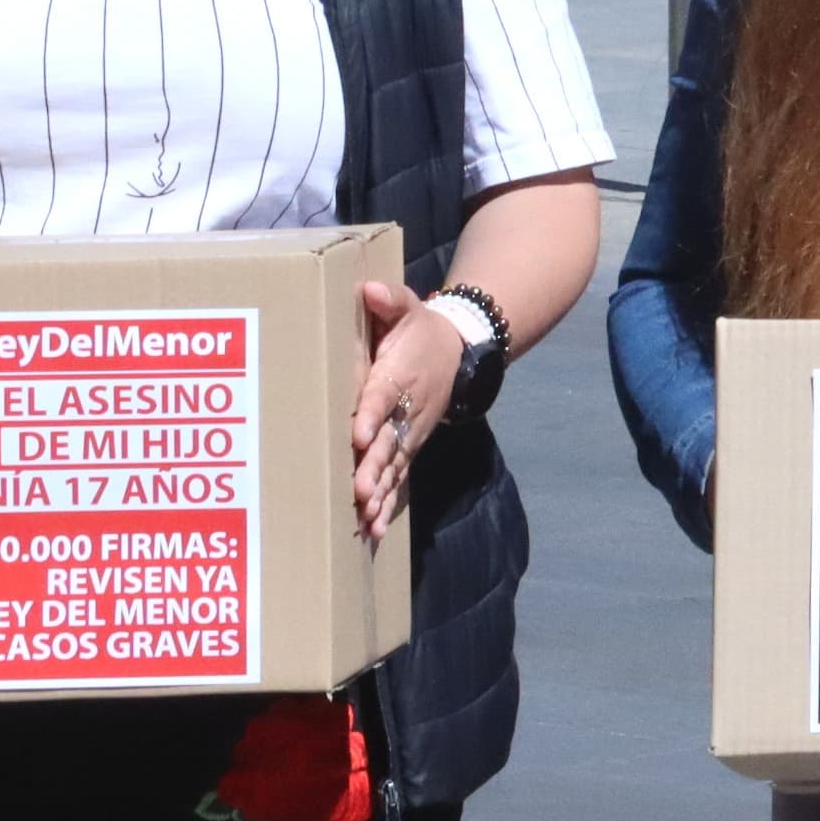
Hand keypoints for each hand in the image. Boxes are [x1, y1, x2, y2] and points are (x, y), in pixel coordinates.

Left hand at [349, 276, 458, 545]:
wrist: (460, 352)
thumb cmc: (421, 330)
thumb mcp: (409, 307)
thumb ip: (390, 300)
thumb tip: (370, 291)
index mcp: (399, 374)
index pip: (384, 396)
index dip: (372, 415)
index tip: (359, 435)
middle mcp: (407, 410)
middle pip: (390, 441)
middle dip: (375, 468)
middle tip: (359, 491)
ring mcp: (410, 433)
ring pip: (395, 467)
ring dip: (381, 494)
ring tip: (366, 520)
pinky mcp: (409, 448)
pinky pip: (399, 478)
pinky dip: (388, 505)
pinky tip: (373, 529)